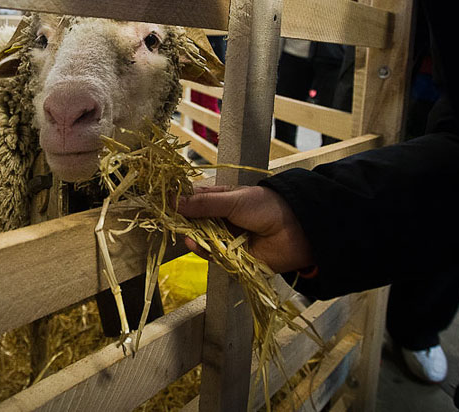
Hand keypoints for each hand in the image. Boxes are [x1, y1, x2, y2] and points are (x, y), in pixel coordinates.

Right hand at [177, 184, 313, 273]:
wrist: (297, 231)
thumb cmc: (267, 207)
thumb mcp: (232, 200)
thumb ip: (203, 204)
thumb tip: (173, 201)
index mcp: (219, 200)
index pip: (191, 201)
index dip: (177, 203)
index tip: (161, 204)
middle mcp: (220, 220)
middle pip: (192, 223)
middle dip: (182, 223)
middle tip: (170, 221)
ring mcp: (224, 239)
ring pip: (199, 240)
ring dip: (193, 238)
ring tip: (188, 235)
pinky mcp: (231, 258)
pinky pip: (211, 256)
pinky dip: (204, 252)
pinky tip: (196, 245)